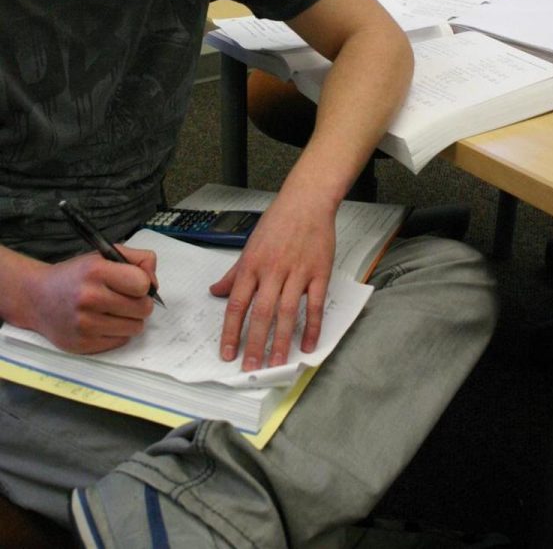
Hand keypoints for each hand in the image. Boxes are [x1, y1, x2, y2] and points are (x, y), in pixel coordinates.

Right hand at [29, 245, 157, 353]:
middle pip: (143, 308)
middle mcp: (89, 298)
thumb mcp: (104, 255)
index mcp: (96, 271)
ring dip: (130, 319)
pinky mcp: (83, 344)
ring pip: (135, 327)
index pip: (142, 283)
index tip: (134, 283)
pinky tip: (103, 322)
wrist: (38, 297)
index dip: (144, 283)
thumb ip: (137, 260)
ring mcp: (85, 324)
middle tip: (126, 298)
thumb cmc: (76, 275)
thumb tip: (155, 284)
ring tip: (114, 310)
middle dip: (140, 303)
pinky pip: (121, 341)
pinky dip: (117, 332)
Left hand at [209, 194, 335, 370]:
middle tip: (250, 368)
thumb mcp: (249, 246)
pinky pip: (315, 305)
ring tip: (276, 365)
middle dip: (254, 344)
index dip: (230, 331)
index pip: (236, 304)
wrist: (306, 202)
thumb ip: (234, 273)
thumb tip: (215, 291)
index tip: (227, 353)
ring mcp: (297, 272)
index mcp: (251, 265)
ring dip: (280, 341)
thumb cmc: (277, 222)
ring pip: (286, 312)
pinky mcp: (319, 273)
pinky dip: (312, 326)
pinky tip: (307, 345)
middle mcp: (272, 270)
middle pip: (260, 313)